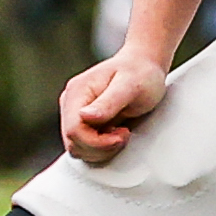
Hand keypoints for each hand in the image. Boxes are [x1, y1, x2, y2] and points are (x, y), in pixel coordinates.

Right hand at [59, 48, 168, 164]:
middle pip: (73, 142)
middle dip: (100, 147)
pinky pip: (85, 145)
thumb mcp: (132, 85)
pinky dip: (101, 147)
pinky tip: (116, 134)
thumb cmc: (141, 72)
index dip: (96, 141)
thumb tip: (85, 116)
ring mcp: (74, 113)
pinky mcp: (82, 122)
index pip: (74, 130)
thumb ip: (109, 102)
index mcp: (77, 91)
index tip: (121, 135)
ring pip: (77, 147)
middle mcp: (71, 103)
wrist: (145, 66)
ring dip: (101, 149)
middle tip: (124, 133)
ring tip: (122, 132)